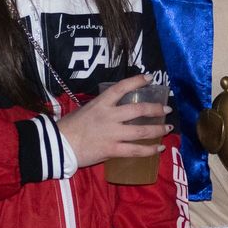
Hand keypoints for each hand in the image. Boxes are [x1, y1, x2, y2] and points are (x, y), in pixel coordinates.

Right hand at [57, 75, 172, 168]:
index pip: (121, 87)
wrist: (59, 145)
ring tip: (168, 128)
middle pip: (138, 109)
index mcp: (101, 103)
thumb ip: (101, 108)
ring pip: (141, 131)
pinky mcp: (112, 150)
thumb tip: (115, 107)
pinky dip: (149, 150)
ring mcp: (112, 133)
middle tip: (167, 109)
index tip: (150, 78)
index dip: (137, 81)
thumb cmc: (69, 127)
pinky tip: (158, 149)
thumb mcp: (85, 109)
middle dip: (156, 109)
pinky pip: (135, 150)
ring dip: (157, 129)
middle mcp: (109, 116)